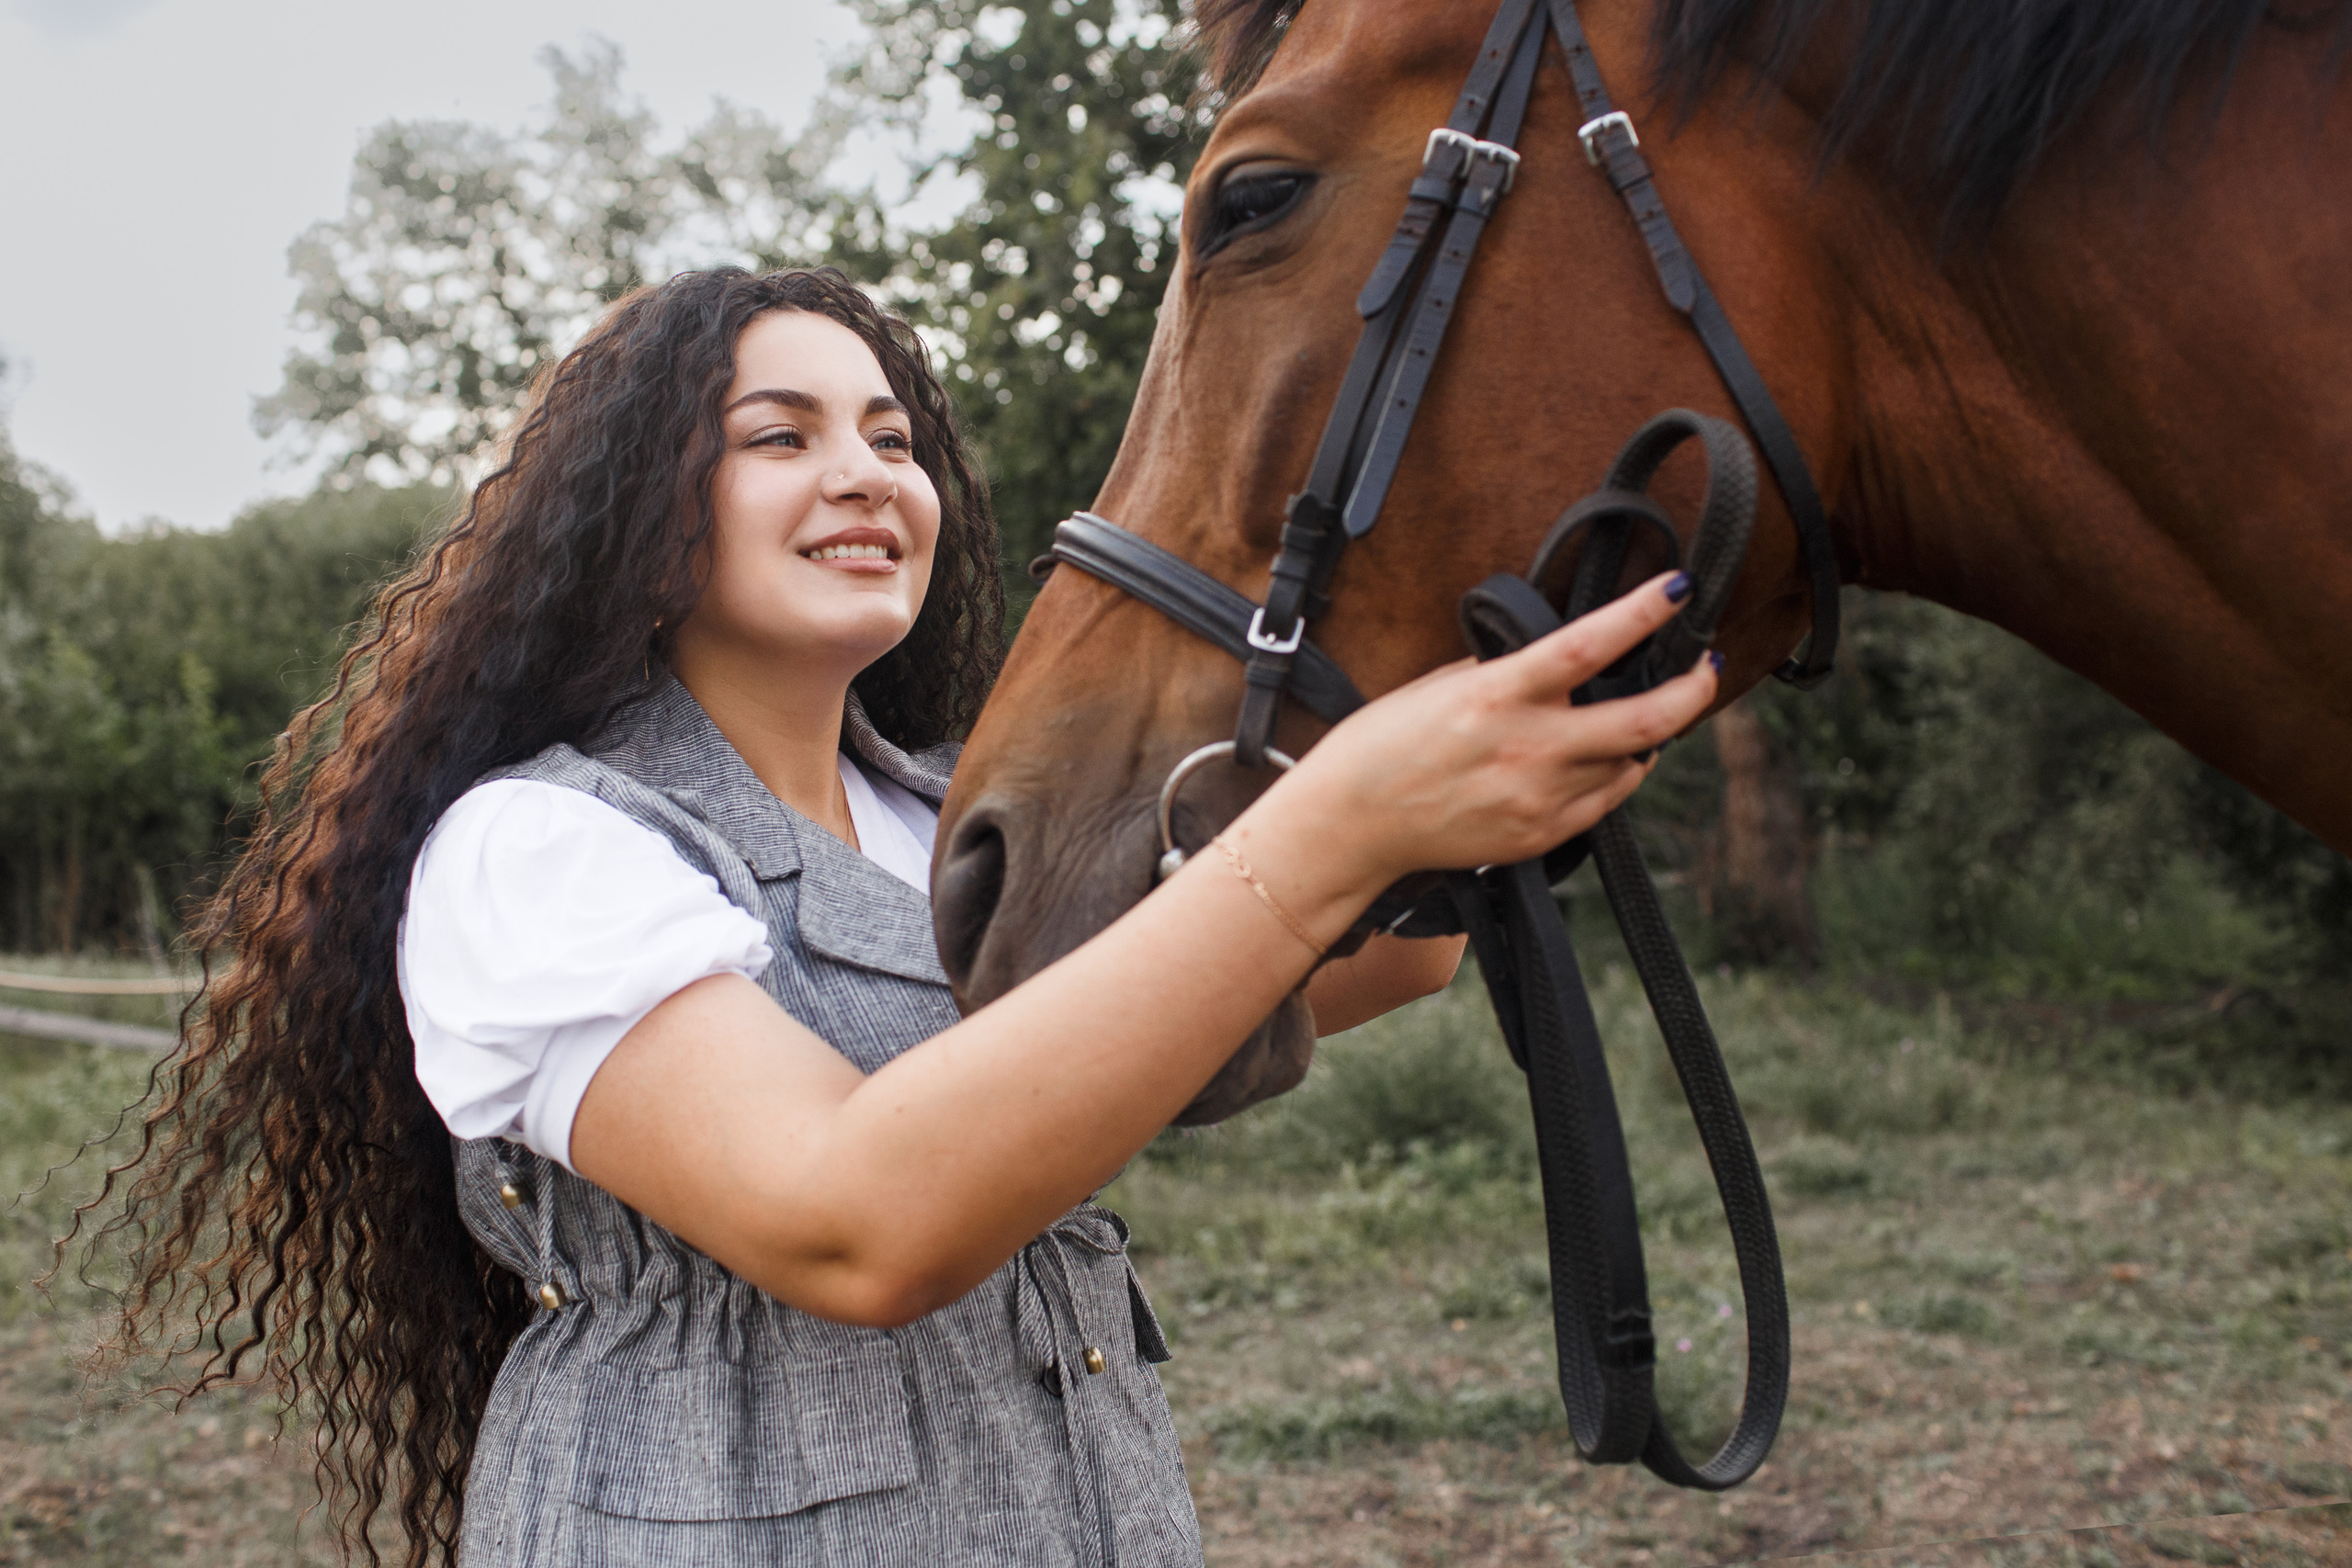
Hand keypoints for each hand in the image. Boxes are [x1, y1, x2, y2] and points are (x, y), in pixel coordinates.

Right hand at [1242, 572, 1718, 896]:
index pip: (1588, 648)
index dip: (1642, 615)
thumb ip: (1509, 672)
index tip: (1677, 589)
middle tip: (1708, 665)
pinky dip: (1617, 774)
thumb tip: (1566, 658)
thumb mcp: (1444, 686)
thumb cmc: (1385, 744)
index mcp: (1498, 697)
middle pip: (1644, 722)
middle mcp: (1528, 749)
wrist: (1353, 824)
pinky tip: (1604, 757)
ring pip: (1631, 763)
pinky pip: (1604, 801)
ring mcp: (1538, 799)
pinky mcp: (1539, 837)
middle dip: (1693, 690)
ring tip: (1639, 714)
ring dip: (1645, 735)